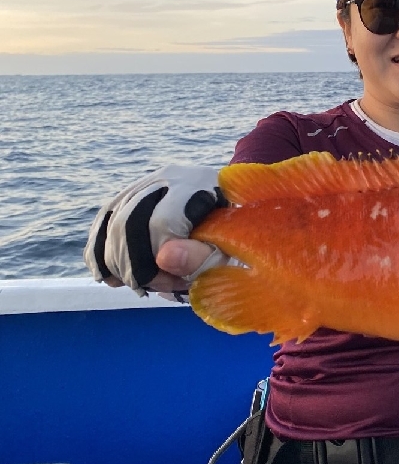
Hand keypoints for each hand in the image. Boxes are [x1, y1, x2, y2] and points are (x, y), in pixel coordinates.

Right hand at [84, 165, 229, 294]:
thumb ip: (202, 257)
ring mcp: (144, 183)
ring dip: (119, 264)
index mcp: (200, 184)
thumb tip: (163, 259)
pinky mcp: (126, 197)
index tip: (178, 282)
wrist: (228, 218)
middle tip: (157, 286)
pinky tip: (112, 278)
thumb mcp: (228, 253)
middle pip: (129, 222)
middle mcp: (168, 177)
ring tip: (144, 284)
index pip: (162, 223)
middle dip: (136, 266)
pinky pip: (102, 223)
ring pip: (111, 222)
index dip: (161, 261)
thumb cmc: (233, 239)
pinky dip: (100, 254)